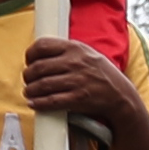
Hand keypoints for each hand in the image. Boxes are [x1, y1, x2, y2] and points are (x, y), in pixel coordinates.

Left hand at [21, 34, 143, 126]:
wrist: (120, 95)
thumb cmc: (102, 74)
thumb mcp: (87, 53)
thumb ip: (67, 51)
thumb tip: (42, 53)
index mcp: (75, 48)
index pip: (42, 45)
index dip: (30, 54)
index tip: (29, 61)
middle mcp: (75, 63)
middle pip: (39, 67)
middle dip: (28, 75)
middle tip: (28, 80)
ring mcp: (77, 81)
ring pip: (42, 85)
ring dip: (31, 90)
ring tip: (29, 92)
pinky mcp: (78, 99)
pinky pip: (51, 101)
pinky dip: (39, 103)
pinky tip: (34, 103)